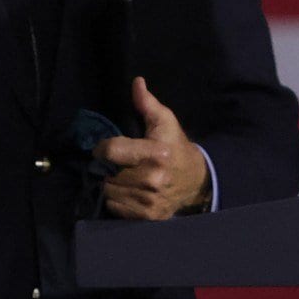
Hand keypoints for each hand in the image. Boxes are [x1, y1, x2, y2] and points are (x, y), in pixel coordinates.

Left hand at [92, 77, 210, 219]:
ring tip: (121, 175)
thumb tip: (136, 82)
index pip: (112, 151)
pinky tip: (127, 189)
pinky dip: (117, 199)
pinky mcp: (147, 216)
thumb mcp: (165, 121)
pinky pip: (116, 207)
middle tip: (115, 162)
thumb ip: (147, 103)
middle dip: (107, 166)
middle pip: (108, 173)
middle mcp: (152, 180)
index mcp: (156, 154)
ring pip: (109, 191)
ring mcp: (149, 200)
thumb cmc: (175, 146)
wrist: (196, 180)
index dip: (102, 148)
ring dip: (110, 183)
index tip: (104, 147)